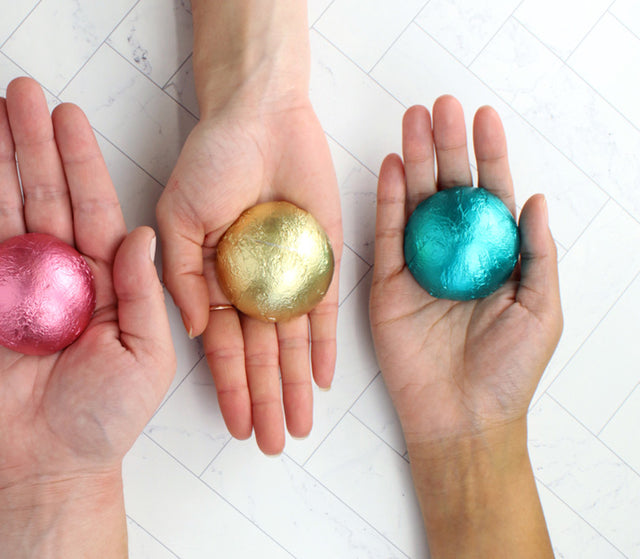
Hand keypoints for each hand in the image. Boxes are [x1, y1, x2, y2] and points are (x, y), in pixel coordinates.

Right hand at [0, 78, 174, 555]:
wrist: (52, 463)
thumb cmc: (107, 416)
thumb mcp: (145, 355)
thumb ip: (141, 293)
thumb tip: (139, 233)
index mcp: (100, 280)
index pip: (91, 207)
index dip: (79, 161)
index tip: (68, 115)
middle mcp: (55, 274)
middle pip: (43, 197)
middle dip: (32, 145)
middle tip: (20, 93)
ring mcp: (12, 288)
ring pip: (4, 213)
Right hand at [156, 100, 341, 453]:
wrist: (259, 116)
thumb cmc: (211, 160)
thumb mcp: (176, 218)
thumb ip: (181, 276)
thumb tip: (196, 332)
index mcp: (211, 281)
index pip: (222, 348)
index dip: (228, 387)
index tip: (235, 426)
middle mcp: (250, 285)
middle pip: (260, 355)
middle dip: (264, 401)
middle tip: (270, 445)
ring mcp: (287, 274)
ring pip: (293, 343)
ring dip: (295, 386)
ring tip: (298, 428)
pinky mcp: (323, 257)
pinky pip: (326, 309)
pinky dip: (325, 344)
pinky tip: (325, 380)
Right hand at [369, 96, 562, 447]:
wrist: (462, 415)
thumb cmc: (510, 369)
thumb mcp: (542, 308)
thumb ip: (536, 252)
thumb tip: (537, 199)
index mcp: (493, 256)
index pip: (491, 194)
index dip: (489, 156)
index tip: (486, 118)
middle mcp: (453, 253)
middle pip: (449, 189)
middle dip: (447, 146)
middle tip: (443, 106)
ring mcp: (417, 266)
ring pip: (415, 202)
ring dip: (413, 160)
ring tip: (414, 121)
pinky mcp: (384, 283)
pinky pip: (386, 234)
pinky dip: (387, 199)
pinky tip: (390, 165)